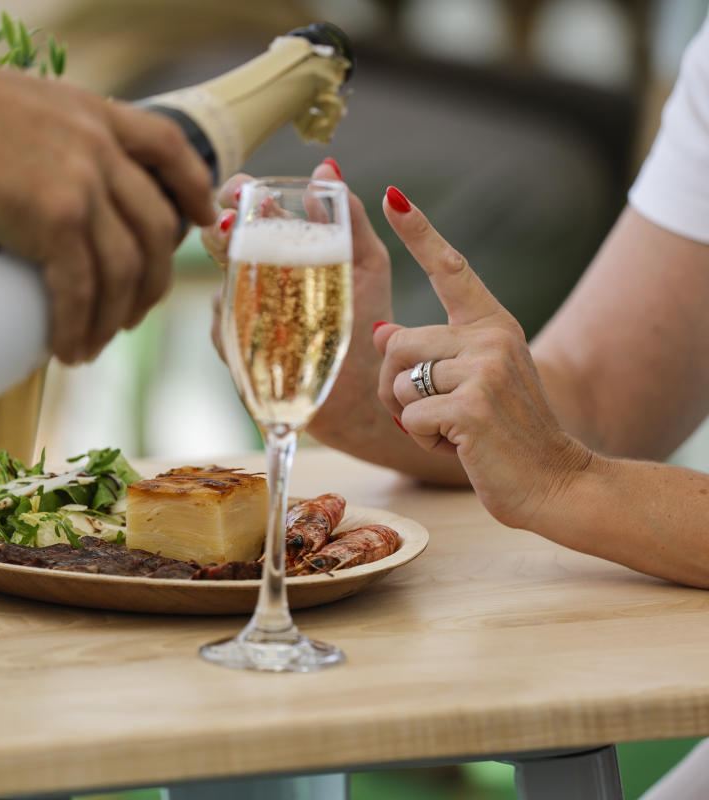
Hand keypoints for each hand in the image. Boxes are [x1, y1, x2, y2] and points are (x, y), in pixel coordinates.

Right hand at [0, 56, 215, 363]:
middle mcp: (103, 150)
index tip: (202, 219)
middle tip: (130, 312)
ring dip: (114, 317)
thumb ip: (51, 136)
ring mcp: (84, 186)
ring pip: (124, 270)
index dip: (193, 188)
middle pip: (156, 228)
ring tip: (94, 343)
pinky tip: (70, 349)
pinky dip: (78, 327)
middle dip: (151, 280)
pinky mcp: (54, 221)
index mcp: (98, 115)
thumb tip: (41, 183)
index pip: (169, 149)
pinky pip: (81, 290)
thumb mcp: (24, 104)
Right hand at [202, 159, 395, 445]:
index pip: (249, 206)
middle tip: (235, 231)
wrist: (365, 391)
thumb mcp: (368, 263)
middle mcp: (260, 274)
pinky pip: (223, 328)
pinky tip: (265, 328)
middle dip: (222, 231)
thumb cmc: (368, 322)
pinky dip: (236, 323)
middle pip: (221, 240)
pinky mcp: (237, 348)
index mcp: (289, 244)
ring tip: (264, 287)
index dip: (236, 193)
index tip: (238, 192)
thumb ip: (350, 217)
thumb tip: (327, 167)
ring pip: (221, 284)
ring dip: (234, 280)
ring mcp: (244, 312)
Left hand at [372, 187, 591, 527]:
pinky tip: (458, 446)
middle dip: (397, 388)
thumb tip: (380, 331)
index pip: (451, 267)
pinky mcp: (473, 406)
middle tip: (437, 413)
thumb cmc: (504, 434)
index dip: (419, 231)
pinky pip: (409, 418)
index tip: (392, 195)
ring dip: (410, 418)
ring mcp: (485, 370)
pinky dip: (423, 441)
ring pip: (397, 383)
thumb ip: (432, 353)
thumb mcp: (471, 382)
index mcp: (492, 324)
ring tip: (452, 430)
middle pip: (395, 343)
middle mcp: (491, 337)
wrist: (554, 482)